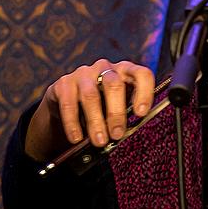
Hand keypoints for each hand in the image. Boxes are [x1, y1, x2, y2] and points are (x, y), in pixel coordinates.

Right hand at [25, 58, 154, 160]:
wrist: (67, 102)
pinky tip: (76, 138)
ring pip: (90, 95)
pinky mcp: (64, 83)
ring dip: (96, 121)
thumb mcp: (116, 106)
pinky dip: (73, 123)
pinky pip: (68, 103)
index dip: (144, 92)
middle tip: (117, 134)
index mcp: (125, 70)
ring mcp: (83, 73)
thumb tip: (125, 134)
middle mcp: (105, 67)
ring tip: (99, 141)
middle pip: (114, 85)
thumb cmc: (101, 104)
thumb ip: (124, 114)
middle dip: (116, 113)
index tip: (141, 114)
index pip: (141, 74)